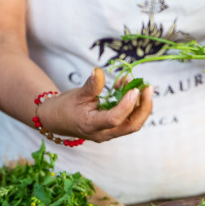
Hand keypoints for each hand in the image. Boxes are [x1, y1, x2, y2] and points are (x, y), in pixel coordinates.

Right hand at [38, 68, 152, 142]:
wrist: (55, 120)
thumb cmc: (64, 108)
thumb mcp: (77, 94)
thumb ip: (92, 85)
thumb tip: (99, 72)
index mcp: (91, 125)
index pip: (114, 119)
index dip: (127, 105)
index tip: (134, 89)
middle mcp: (103, 133)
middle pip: (131, 125)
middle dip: (144, 107)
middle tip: (148, 88)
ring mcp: (108, 133)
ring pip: (132, 123)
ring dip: (140, 105)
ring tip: (141, 85)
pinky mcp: (111, 129)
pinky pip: (126, 118)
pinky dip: (131, 104)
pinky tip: (128, 87)